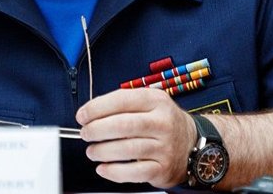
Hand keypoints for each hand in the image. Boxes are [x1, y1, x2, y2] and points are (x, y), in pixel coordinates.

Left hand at [75, 87, 194, 187]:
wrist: (191, 143)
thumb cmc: (161, 121)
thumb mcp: (149, 101)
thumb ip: (122, 103)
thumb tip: (90, 112)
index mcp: (155, 100)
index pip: (121, 100)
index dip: (97, 108)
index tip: (82, 115)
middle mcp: (162, 122)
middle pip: (123, 125)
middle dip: (97, 130)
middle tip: (85, 133)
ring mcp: (164, 146)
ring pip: (126, 149)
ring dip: (102, 151)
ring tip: (92, 151)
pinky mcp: (162, 168)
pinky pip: (134, 172)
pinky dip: (114, 172)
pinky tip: (103, 168)